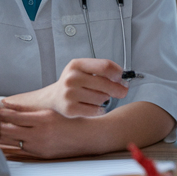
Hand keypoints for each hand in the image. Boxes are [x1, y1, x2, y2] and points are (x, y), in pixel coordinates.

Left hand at [0, 108, 74, 159]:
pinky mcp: (40, 155)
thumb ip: (29, 112)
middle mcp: (40, 133)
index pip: (14, 116)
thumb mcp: (50, 112)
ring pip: (12, 142)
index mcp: (42, 118)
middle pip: (9, 130)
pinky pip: (19, 152)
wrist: (86, 137)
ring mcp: (39, 146)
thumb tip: (9, 109)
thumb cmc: (70, 122)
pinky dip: (7, 149)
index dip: (0, 115)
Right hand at [3, 58, 127, 117]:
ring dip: (104, 99)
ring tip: (96, 97)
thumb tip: (123, 79)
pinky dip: (99, 109)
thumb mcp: (83, 69)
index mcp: (76, 64)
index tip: (122, 78)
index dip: (118, 73)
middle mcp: (71, 78)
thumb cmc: (73, 83)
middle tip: (122, 91)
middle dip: (118, 89)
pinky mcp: (70, 110)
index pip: (105, 66)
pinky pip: (96, 110)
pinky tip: (92, 106)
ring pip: (103, 98)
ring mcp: (69, 94)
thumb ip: (102, 70)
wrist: (53, 98)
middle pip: (106, 84)